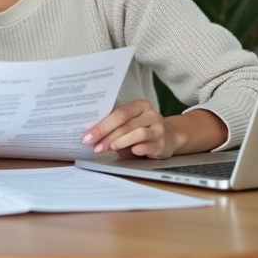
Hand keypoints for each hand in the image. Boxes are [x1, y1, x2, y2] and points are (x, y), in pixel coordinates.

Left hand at [82, 102, 229, 159]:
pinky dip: (138, 148)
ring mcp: (158, 128)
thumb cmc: (142, 131)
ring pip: (136, 132)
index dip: (102, 125)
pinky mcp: (163, 143)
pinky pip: (149, 144)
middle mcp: (150, 114)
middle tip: (94, 145)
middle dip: (106, 135)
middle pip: (125, 122)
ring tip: (109, 148)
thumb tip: (92, 137)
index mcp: (139, 105)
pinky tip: (131, 151)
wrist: (170, 138)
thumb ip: (114, 128)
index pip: (118, 113)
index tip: (87, 136)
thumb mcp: (129, 126)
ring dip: (119, 141)